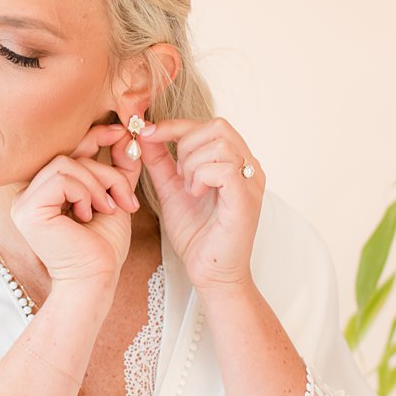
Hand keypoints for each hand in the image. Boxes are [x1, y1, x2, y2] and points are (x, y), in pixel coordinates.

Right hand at [9, 122, 142, 294]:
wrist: (95, 279)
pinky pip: (61, 179)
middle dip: (106, 172)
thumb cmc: (102, 247)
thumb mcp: (114, 198)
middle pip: (69, 156)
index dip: (93, 137)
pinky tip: (87, 215)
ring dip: (97, 185)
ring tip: (107, 210)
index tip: (121, 134)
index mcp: (44, 191)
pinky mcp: (27, 209)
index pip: (66, 152)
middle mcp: (28, 193)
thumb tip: (128, 137)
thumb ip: (118, 169)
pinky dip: (84, 193)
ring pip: (66, 164)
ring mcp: (23, 201)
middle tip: (126, 200)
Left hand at [138, 117, 263, 292]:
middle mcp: (248, 167)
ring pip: (220, 145)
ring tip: (189, 188)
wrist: (209, 271)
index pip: (208, 125)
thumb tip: (144, 134)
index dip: (173, 125)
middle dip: (185, 144)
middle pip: (217, 126)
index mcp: (233, 162)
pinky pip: (224, 169)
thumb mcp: (170, 188)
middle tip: (178, 174)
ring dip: (192, 164)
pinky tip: (195, 194)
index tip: (145, 134)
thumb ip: (160, 161)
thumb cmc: (196, 233)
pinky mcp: (246, 199)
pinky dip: (201, 177)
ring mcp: (251, 182)